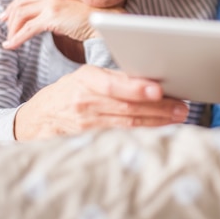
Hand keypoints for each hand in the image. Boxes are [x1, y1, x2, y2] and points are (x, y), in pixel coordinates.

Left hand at [0, 0, 124, 49]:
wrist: (105, 21)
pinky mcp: (52, 18)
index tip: (6, 15)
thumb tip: (45, 20)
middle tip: (3, 27)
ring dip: (12, 30)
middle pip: (20, 4)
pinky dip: (17, 38)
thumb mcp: (70, 11)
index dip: (14, 4)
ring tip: (9, 41)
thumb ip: (57, 11)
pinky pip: (28, 29)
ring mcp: (51, 6)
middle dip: (9, 16)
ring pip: (21, 16)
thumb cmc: (92, 19)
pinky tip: (11, 46)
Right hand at [14, 65, 188, 139]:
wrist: (38, 118)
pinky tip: (158, 131)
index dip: (136, 88)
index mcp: (86, 79)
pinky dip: (141, 134)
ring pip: (126, 124)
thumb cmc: (70, 93)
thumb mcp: (87, 78)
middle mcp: (84, 102)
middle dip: (158, 108)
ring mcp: (84, 124)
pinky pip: (119, 138)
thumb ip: (115, 79)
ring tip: (177, 118)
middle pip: (126, 107)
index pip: (113, 85)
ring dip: (155, 121)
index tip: (158, 89)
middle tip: (181, 107)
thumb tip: (151, 79)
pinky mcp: (87, 140)